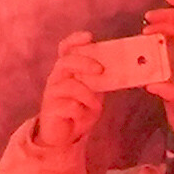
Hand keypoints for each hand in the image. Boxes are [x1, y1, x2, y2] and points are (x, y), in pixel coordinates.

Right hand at [31, 37, 123, 155]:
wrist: (63, 136)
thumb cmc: (79, 110)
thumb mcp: (94, 93)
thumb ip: (101, 81)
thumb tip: (122, 69)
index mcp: (66, 70)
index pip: (66, 48)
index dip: (75, 40)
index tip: (90, 37)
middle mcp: (56, 78)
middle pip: (66, 62)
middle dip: (84, 63)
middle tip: (100, 70)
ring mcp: (52, 93)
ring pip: (69, 85)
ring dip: (88, 96)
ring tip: (96, 106)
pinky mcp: (50, 109)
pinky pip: (69, 106)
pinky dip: (81, 112)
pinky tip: (82, 117)